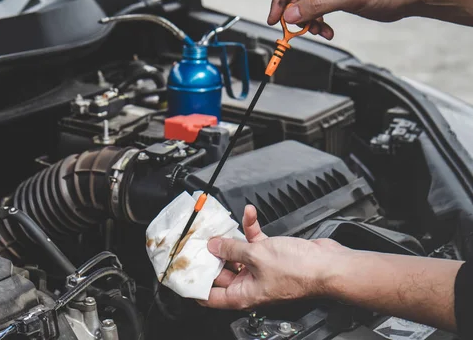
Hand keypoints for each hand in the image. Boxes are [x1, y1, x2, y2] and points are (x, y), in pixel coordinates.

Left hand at [200, 205, 348, 309]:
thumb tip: (213, 246)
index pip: (209, 296)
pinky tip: (249, 215)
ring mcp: (260, 269)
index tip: (182, 272)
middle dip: (210, 254)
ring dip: (231, 238)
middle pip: (221, 271)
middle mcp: (250, 285)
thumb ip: (231, 249)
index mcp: (242, 295)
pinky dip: (251, 229)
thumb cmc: (299, 271)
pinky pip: (255, 242)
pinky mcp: (271, 255)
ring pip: (237, 253)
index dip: (194, 285)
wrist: (328, 265)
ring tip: (220, 224)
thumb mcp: (256, 256)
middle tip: (198, 240)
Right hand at [267, 0, 417, 39]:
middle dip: (294, 10)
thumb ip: (317, 6)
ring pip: (303, 2)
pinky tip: (327, 30)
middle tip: (293, 28)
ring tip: (318, 30)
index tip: (274, 18)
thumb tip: (290, 16)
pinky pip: (315, 9)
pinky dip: (317, 22)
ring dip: (307, 19)